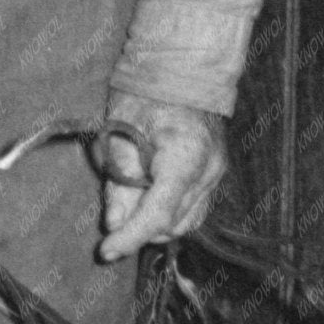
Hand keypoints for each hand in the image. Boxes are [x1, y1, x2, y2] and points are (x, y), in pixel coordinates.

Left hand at [95, 91, 228, 262]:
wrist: (180, 72)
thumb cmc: (145, 97)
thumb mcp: (120, 136)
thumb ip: (119, 183)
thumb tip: (114, 224)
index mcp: (186, 156)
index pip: (160, 213)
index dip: (131, 237)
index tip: (106, 251)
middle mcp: (209, 170)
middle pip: (174, 224)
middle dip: (140, 230)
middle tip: (114, 219)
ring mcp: (217, 174)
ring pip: (186, 222)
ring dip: (155, 225)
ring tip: (132, 205)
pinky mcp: (216, 177)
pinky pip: (193, 210)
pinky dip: (170, 214)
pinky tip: (150, 201)